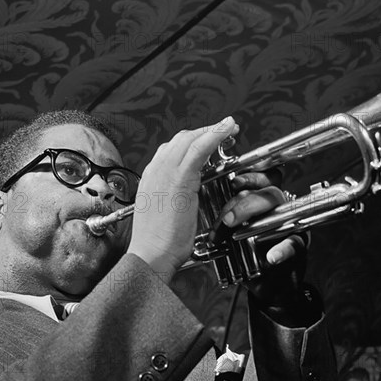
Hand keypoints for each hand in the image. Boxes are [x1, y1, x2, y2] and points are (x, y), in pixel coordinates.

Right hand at [127, 117, 238, 283]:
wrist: (151, 253)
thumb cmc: (158, 241)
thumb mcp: (162, 212)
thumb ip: (172, 197)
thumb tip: (186, 195)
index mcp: (151, 177)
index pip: (172, 149)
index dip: (193, 141)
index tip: (207, 141)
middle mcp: (156, 169)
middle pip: (181, 139)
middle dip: (205, 131)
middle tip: (224, 131)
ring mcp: (165, 171)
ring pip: (190, 139)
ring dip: (212, 129)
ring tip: (229, 127)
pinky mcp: (179, 178)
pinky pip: (199, 148)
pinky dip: (214, 134)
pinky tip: (226, 129)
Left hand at [212, 171, 320, 325]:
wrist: (266, 282)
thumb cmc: (247, 252)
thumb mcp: (232, 229)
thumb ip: (224, 213)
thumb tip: (204, 202)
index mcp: (262, 199)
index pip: (262, 178)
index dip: (250, 176)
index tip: (234, 182)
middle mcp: (277, 208)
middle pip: (268, 193)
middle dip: (244, 203)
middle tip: (227, 219)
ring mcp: (289, 226)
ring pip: (279, 212)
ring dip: (257, 221)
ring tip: (237, 234)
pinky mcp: (298, 246)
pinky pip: (293, 243)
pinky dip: (282, 249)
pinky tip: (271, 257)